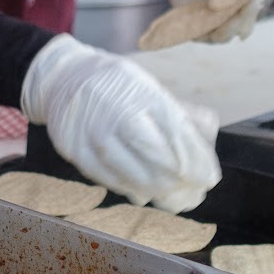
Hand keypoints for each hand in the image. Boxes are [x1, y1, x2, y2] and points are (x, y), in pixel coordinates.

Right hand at [20, 35, 220, 212]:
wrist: (64, 76)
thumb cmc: (117, 85)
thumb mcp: (149, 86)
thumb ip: (180, 111)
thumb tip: (207, 138)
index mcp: (140, 92)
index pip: (174, 129)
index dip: (195, 158)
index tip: (209, 177)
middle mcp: (114, 110)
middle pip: (153, 154)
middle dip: (178, 178)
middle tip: (193, 191)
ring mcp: (91, 131)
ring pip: (129, 171)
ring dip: (155, 189)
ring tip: (172, 197)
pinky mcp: (74, 148)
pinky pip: (105, 177)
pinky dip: (128, 189)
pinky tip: (143, 193)